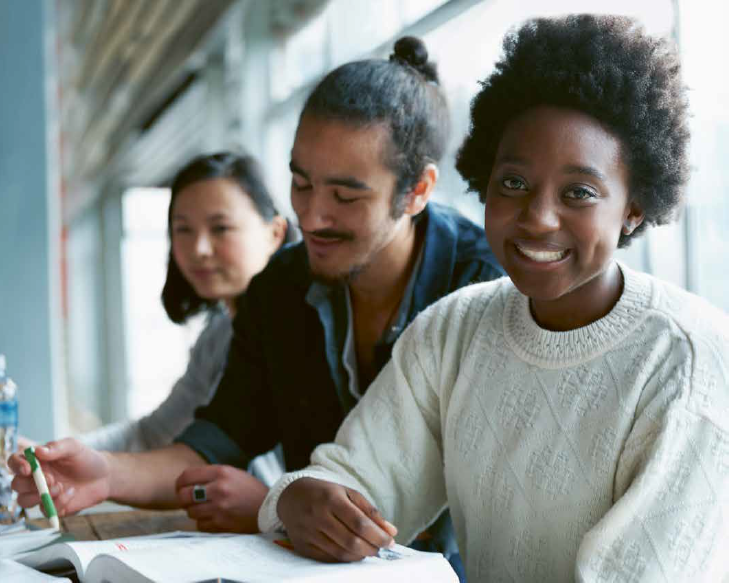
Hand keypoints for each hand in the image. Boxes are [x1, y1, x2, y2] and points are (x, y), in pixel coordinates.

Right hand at [9, 438, 111, 515]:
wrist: (104, 477)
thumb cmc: (86, 459)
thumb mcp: (74, 448)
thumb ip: (57, 447)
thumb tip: (38, 451)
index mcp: (37, 461)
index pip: (15, 462)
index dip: (16, 465)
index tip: (28, 469)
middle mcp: (35, 478)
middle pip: (16, 484)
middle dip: (30, 484)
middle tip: (51, 479)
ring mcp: (41, 494)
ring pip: (24, 501)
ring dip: (41, 495)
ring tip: (61, 487)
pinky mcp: (50, 507)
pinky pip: (44, 510)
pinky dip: (58, 503)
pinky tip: (72, 492)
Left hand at [175, 465, 268, 532]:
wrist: (270, 507)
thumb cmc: (250, 490)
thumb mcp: (233, 473)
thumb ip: (211, 476)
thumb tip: (186, 482)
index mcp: (222, 472)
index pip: (187, 476)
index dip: (179, 482)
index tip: (180, 486)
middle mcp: (219, 489)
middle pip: (184, 495)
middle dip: (183, 498)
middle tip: (188, 500)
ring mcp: (219, 508)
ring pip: (190, 511)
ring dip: (194, 511)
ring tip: (204, 508)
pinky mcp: (222, 523)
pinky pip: (200, 524)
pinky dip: (203, 522)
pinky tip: (212, 517)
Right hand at [277, 477, 396, 562]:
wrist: (291, 496)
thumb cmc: (325, 493)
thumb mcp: (348, 493)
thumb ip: (370, 511)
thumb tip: (391, 531)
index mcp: (331, 499)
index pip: (360, 523)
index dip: (378, 535)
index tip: (390, 541)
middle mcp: (318, 516)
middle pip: (351, 541)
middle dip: (371, 548)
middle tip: (381, 547)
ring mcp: (308, 532)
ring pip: (340, 553)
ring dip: (360, 555)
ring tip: (369, 549)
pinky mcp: (302, 546)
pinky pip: (328, 559)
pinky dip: (345, 559)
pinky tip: (353, 553)